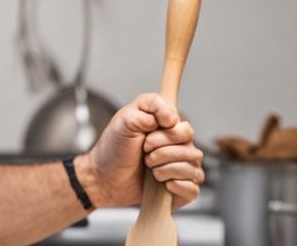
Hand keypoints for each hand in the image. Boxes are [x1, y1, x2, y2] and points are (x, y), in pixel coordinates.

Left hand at [83, 93, 203, 208]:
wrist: (103, 177)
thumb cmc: (114, 148)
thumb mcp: (125, 119)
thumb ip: (150, 106)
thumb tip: (172, 117)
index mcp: (170, 127)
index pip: (186, 128)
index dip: (167, 134)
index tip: (147, 137)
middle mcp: (180, 146)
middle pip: (190, 148)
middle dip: (162, 152)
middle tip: (144, 152)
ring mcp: (183, 168)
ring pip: (191, 168)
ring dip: (165, 169)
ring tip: (149, 168)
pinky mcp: (182, 190)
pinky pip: (193, 189)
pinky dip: (175, 187)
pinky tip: (162, 184)